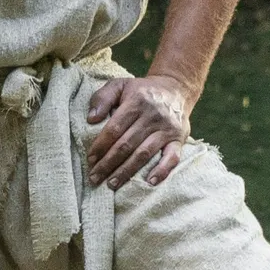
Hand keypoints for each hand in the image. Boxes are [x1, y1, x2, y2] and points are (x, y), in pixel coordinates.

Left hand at [82, 73, 195, 187]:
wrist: (175, 89)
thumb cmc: (141, 91)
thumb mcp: (120, 85)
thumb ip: (103, 98)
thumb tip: (91, 119)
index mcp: (136, 102)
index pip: (114, 128)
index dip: (101, 146)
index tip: (89, 160)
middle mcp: (152, 116)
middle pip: (127, 144)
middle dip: (108, 163)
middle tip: (94, 178)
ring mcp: (167, 129)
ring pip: (144, 154)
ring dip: (127, 171)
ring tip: (112, 184)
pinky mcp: (179, 139)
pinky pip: (172, 157)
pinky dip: (162, 171)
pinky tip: (149, 182)